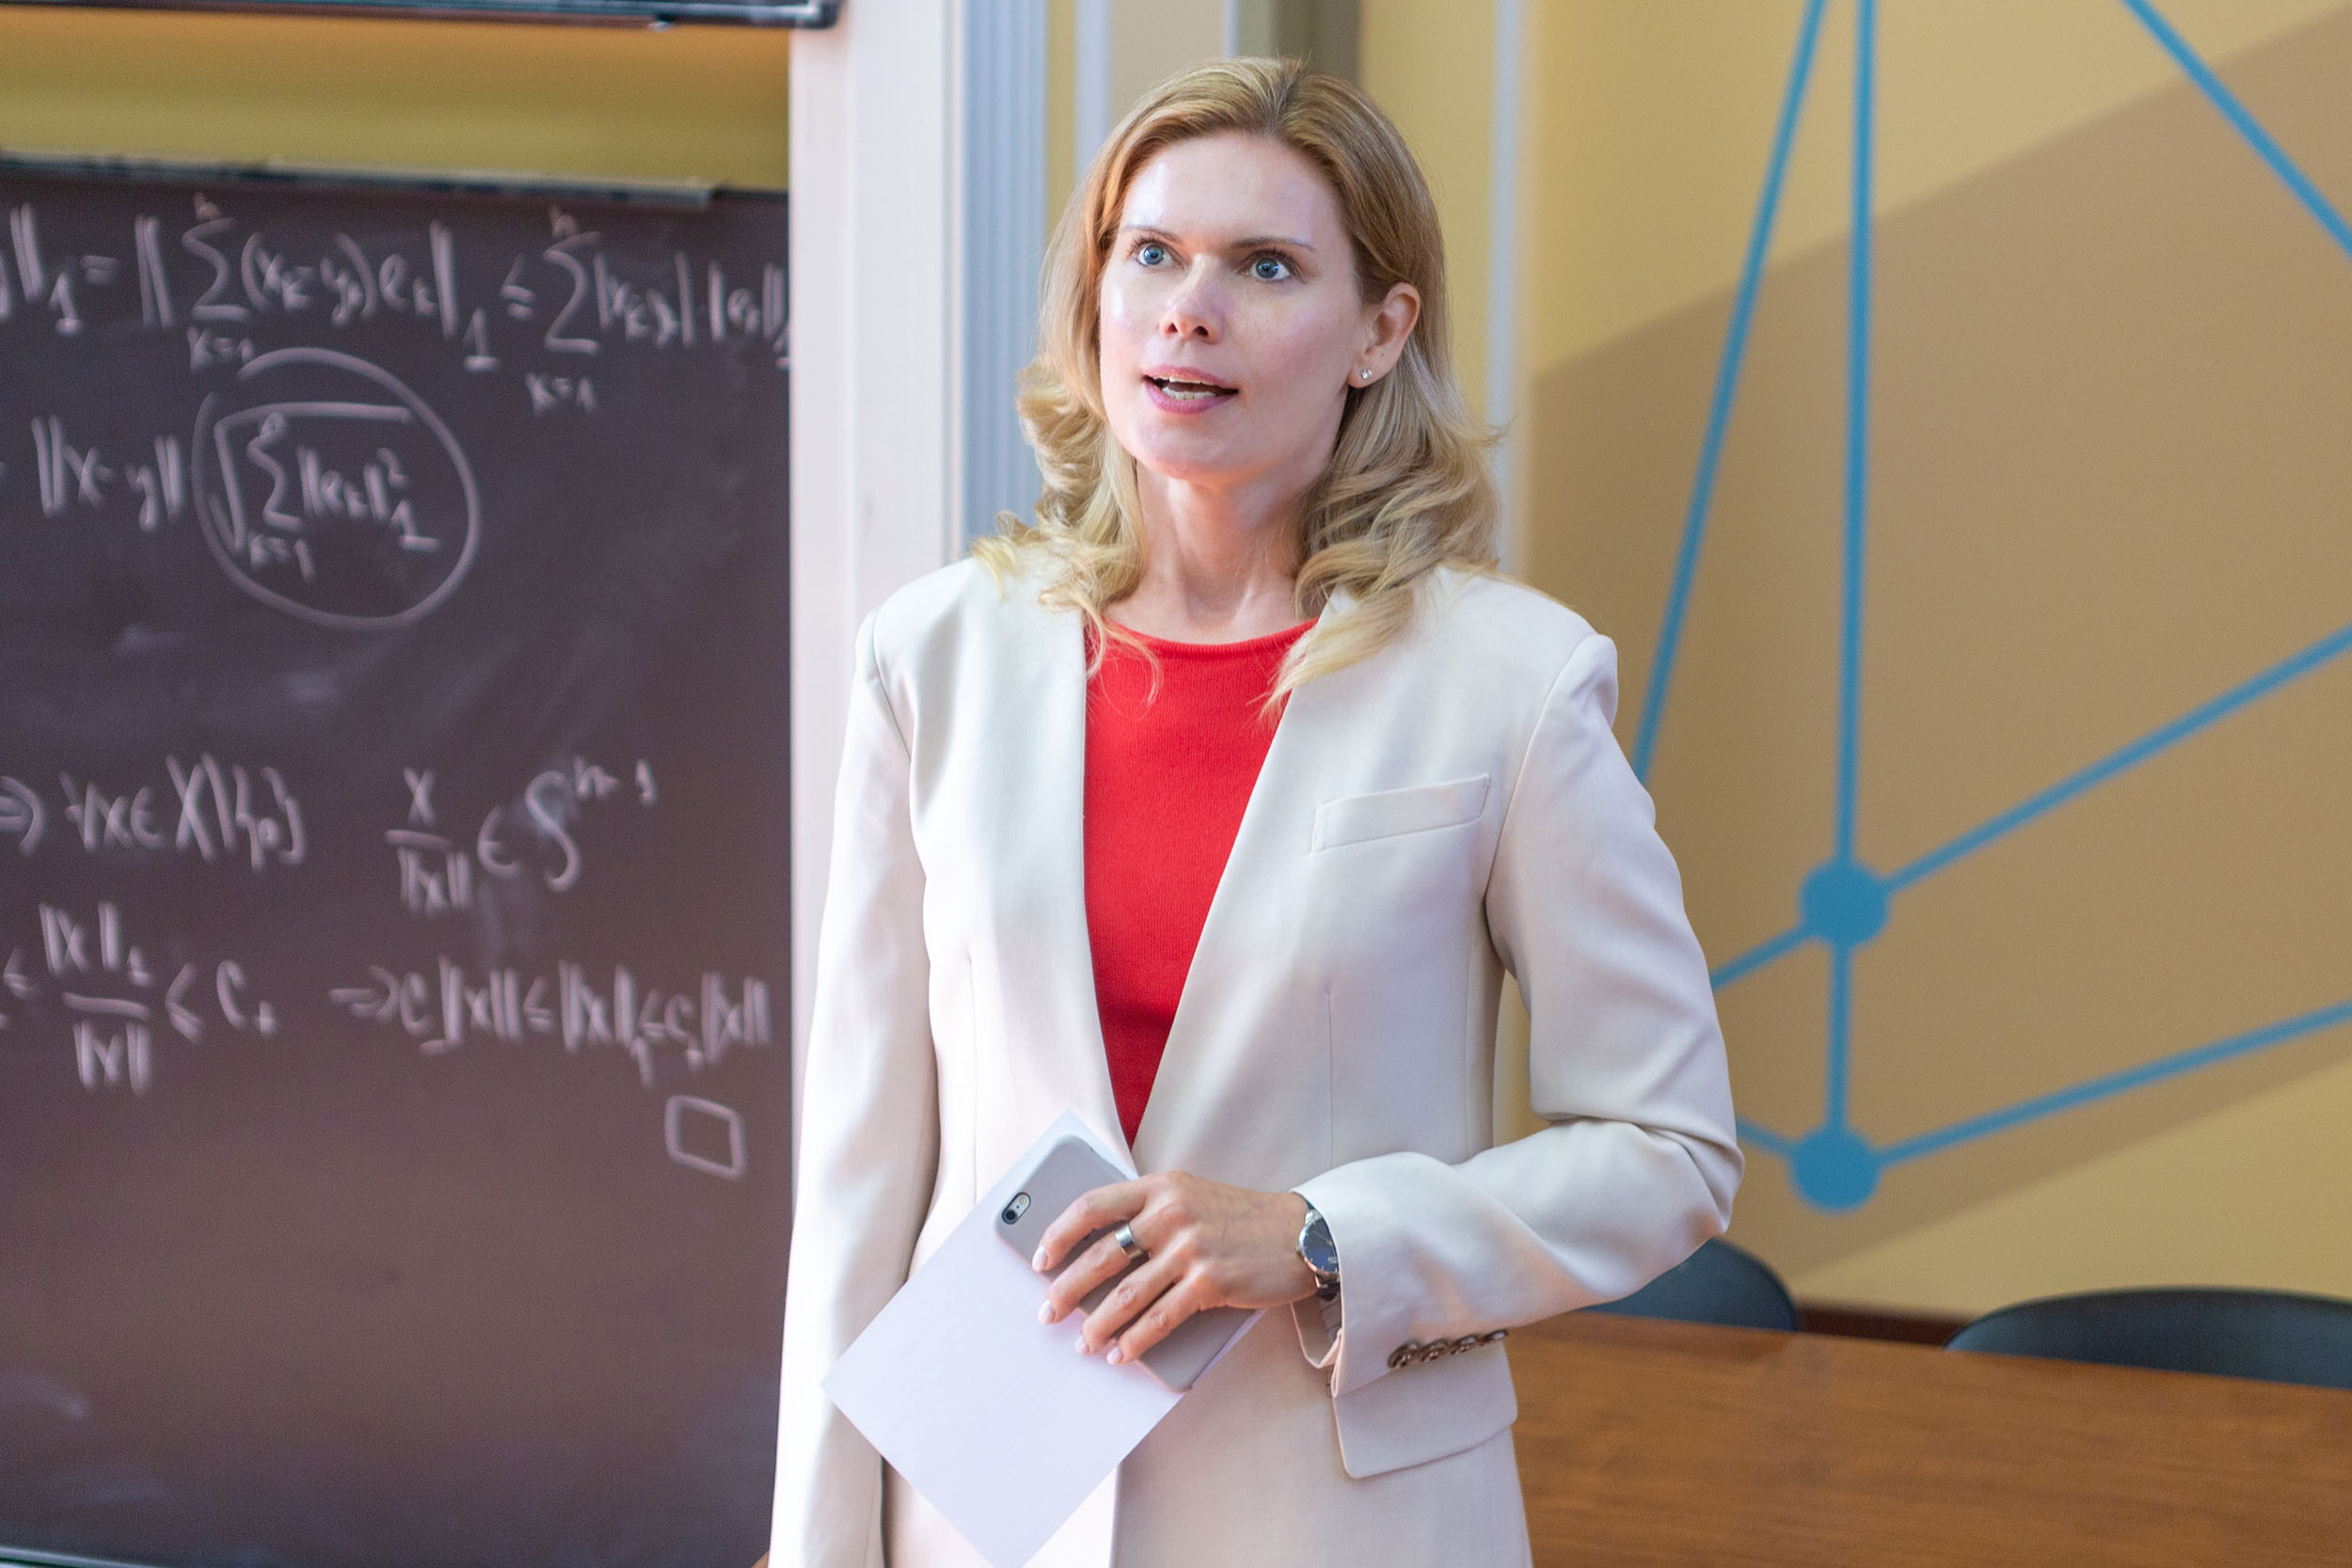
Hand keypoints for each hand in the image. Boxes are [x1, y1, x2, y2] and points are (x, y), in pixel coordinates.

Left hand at [1033, 1172, 1317, 1365]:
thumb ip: (1150, 1213)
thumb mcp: (1191, 1196)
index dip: (1059, 1234)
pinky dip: (1134, 1341)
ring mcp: (1191, 1249)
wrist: (1303, 1232)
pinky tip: (1120, 1353)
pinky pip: (1159, 1319)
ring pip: (1126, 1294)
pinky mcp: (1210, 1283)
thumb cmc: (1241, 1219)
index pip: (1092, 1205)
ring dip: (1098, 1325)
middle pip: (1101, 1255)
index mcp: (1160, 1187)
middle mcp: (1171, 1214)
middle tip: (1047, 1312)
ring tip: (1082, 1343)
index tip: (1040, 1259)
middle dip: (1067, 1289)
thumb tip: (1098, 1255)